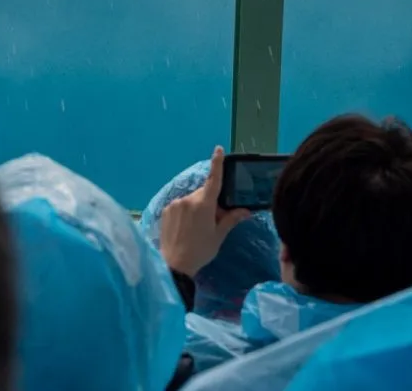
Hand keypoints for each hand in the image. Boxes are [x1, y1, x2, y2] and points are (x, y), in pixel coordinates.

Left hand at [159, 146, 250, 278]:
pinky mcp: (166, 209)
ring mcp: (175, 203)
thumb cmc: (201, 250)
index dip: (217, 163)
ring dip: (197, 207)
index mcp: (204, 204)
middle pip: (203, 193)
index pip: (213, 180)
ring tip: (198, 228)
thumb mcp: (219, 235)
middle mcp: (188, 199)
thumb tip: (245, 210)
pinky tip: (186, 228)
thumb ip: (230, 219)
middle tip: (215, 219)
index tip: (218, 149)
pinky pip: (180, 205)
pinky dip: (186, 211)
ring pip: (192, 200)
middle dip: (210, 202)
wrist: (174, 264)